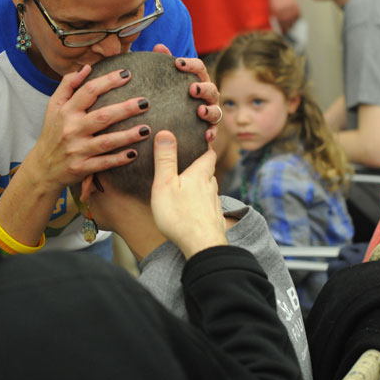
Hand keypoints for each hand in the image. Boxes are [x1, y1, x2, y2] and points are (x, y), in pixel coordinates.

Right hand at [27, 64, 150, 188]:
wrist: (43, 168)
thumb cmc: (52, 133)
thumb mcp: (53, 107)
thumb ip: (67, 85)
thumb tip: (86, 68)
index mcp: (66, 111)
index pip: (89, 91)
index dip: (108, 81)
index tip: (127, 74)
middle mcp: (72, 129)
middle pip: (102, 116)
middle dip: (125, 109)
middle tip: (145, 102)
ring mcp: (77, 150)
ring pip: (106, 142)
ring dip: (127, 136)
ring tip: (147, 129)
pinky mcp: (82, 168)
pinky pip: (103, 163)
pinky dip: (118, 159)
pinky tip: (134, 154)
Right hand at [149, 131, 225, 257]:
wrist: (202, 246)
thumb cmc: (180, 215)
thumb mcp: (165, 184)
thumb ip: (165, 159)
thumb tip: (166, 132)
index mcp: (200, 174)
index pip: (209, 154)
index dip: (205, 147)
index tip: (199, 141)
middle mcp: (211, 187)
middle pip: (208, 172)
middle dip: (200, 167)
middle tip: (187, 165)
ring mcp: (214, 204)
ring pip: (209, 189)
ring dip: (201, 186)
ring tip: (187, 187)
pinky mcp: (214, 220)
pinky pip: (208, 206)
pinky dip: (201, 204)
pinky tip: (192, 210)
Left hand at [153, 44, 221, 142]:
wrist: (172, 125)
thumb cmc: (170, 98)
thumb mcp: (165, 82)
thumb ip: (163, 64)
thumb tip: (158, 46)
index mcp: (198, 81)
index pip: (199, 68)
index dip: (190, 64)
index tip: (177, 63)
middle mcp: (207, 97)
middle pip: (211, 89)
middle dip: (203, 88)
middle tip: (192, 89)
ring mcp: (209, 114)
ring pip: (216, 111)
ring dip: (209, 111)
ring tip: (200, 111)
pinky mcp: (208, 131)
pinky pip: (213, 132)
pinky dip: (211, 133)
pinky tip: (206, 135)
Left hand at [268, 0, 299, 32]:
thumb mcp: (272, 9)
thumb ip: (275, 17)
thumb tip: (279, 26)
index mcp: (277, 12)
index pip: (281, 23)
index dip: (282, 29)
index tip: (283, 33)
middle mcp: (285, 10)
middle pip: (288, 23)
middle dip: (287, 28)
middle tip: (287, 32)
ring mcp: (291, 7)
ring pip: (294, 19)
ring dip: (292, 24)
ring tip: (291, 27)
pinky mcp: (296, 5)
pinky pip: (298, 15)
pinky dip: (297, 19)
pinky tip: (295, 21)